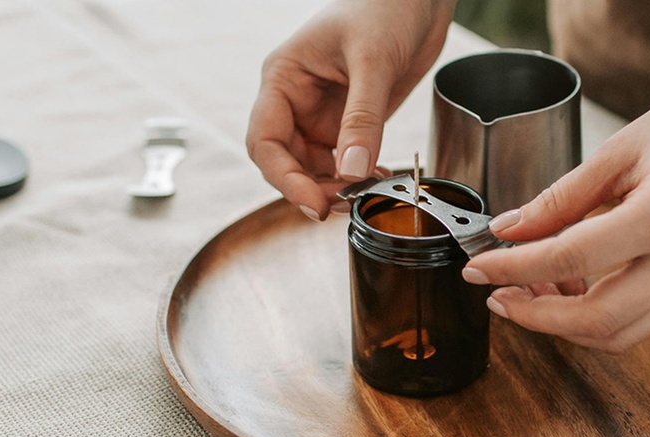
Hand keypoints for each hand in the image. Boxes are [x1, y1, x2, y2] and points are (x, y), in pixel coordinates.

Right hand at [246, 0, 454, 220]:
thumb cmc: (384, 6)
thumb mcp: (373, 60)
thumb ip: (362, 118)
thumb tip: (352, 171)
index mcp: (284, 78)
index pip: (265, 140)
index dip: (284, 178)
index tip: (313, 202)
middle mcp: (298, 100)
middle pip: (287, 162)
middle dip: (312, 188)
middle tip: (345, 204)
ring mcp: (324, 113)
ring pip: (315, 168)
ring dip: (337, 188)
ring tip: (367, 195)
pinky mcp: (351, 122)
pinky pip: (344, 161)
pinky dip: (358, 177)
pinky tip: (378, 181)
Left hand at [462, 75, 649, 352]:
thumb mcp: (618, 151)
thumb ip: (560, 199)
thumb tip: (510, 230)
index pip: (568, 259)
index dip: (512, 268)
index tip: (477, 268)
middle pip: (595, 320)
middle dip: (533, 317)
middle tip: (496, 295)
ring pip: (618, 333)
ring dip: (563, 325)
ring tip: (528, 292)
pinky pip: (640, 321)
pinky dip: (595, 317)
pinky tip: (568, 290)